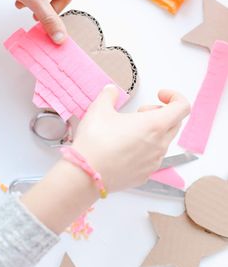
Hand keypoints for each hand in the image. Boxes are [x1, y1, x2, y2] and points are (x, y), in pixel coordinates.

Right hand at [72, 85, 189, 191]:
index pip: (182, 107)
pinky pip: (153, 158)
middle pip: (175, 123)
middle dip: (161, 113)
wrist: (85, 176)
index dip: (175, 96)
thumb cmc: (95, 141)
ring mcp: (154, 162)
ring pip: (164, 141)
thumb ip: (109, 95)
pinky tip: (125, 149)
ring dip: (153, 132)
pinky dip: (146, 149)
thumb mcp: (99, 109)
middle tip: (140, 113)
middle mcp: (160, 145)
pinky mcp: (145, 175)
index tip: (159, 95)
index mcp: (154, 125)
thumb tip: (111, 90)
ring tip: (129, 132)